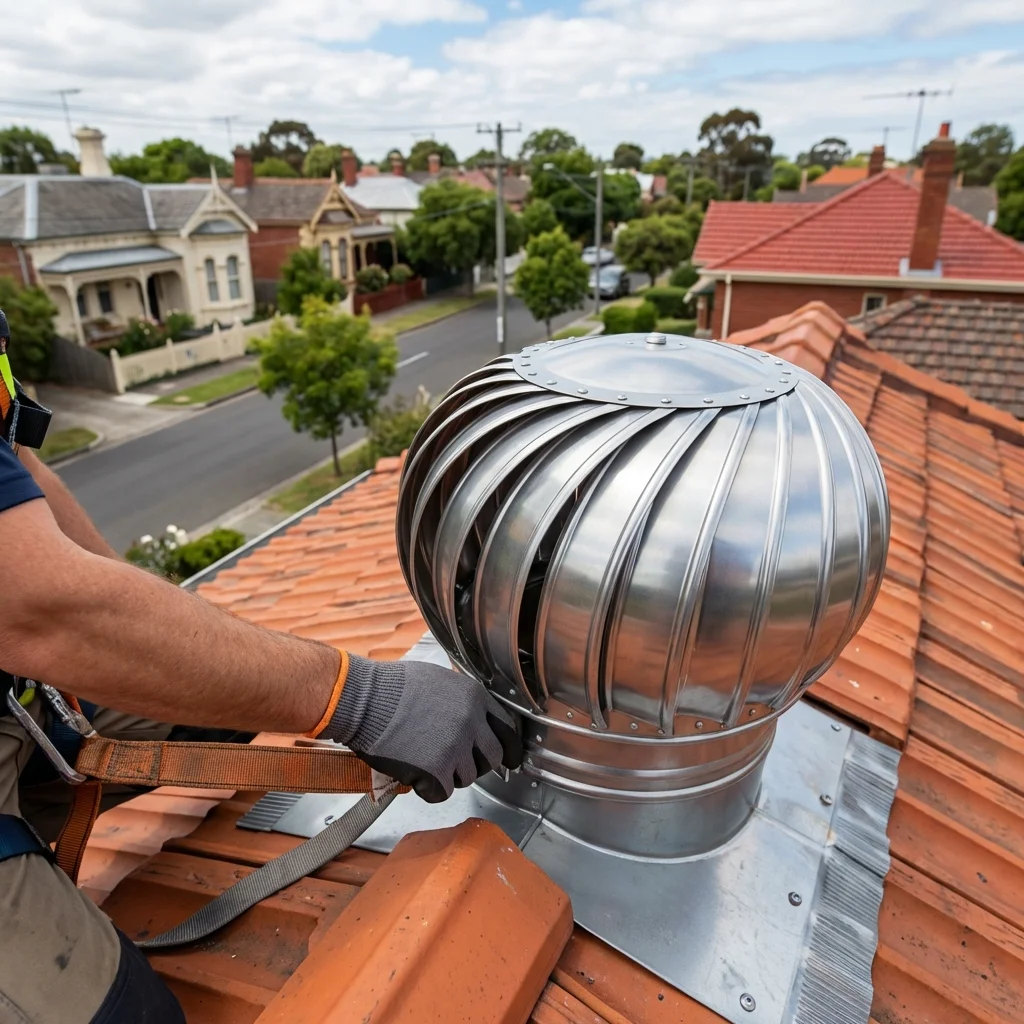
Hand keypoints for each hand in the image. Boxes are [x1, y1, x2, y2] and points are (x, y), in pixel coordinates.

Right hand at [317, 654, 522, 802]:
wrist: (364, 700)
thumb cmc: (392, 687)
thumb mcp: (439, 680)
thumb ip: (462, 701)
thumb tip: (474, 718)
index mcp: (475, 698)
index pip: (508, 729)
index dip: (510, 749)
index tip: (511, 760)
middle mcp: (471, 722)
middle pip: (493, 758)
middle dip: (478, 765)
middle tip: (458, 765)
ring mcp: (455, 747)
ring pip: (467, 777)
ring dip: (449, 775)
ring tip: (424, 760)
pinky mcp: (436, 770)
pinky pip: (443, 792)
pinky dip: (429, 789)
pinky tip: (414, 773)